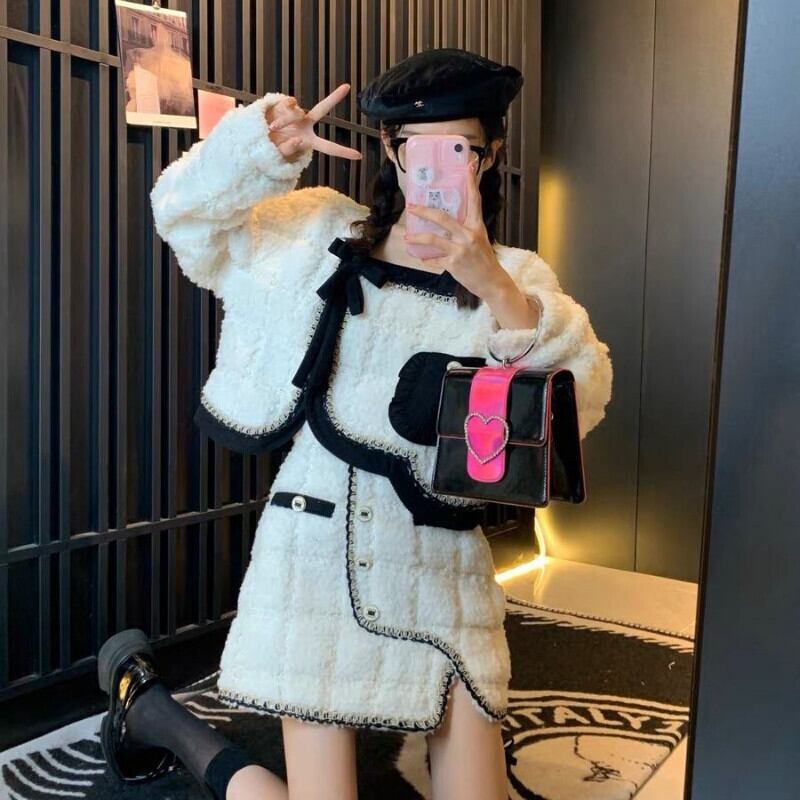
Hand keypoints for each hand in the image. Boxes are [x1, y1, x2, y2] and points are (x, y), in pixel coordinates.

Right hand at [265, 84, 361, 161]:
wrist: (252, 139)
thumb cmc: (268, 151)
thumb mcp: (279, 156)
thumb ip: (290, 150)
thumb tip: (298, 138)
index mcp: (308, 141)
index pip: (328, 147)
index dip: (343, 152)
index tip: (360, 156)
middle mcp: (304, 124)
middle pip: (320, 109)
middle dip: (333, 97)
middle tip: (347, 87)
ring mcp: (294, 113)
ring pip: (297, 112)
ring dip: (284, 122)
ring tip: (272, 130)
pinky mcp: (283, 104)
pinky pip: (288, 104)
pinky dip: (282, 113)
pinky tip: (271, 119)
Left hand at [403, 163, 507, 299]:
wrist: (491, 282)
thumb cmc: (484, 260)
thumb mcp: (480, 239)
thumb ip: (465, 229)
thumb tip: (446, 221)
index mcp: (477, 226)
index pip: (474, 200)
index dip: (470, 182)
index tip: (467, 165)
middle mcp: (468, 235)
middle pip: (442, 218)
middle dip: (423, 211)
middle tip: (411, 207)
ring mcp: (460, 250)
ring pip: (433, 239)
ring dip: (417, 238)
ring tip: (407, 238)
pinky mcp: (453, 264)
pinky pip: (434, 259)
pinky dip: (426, 258)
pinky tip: (420, 257)